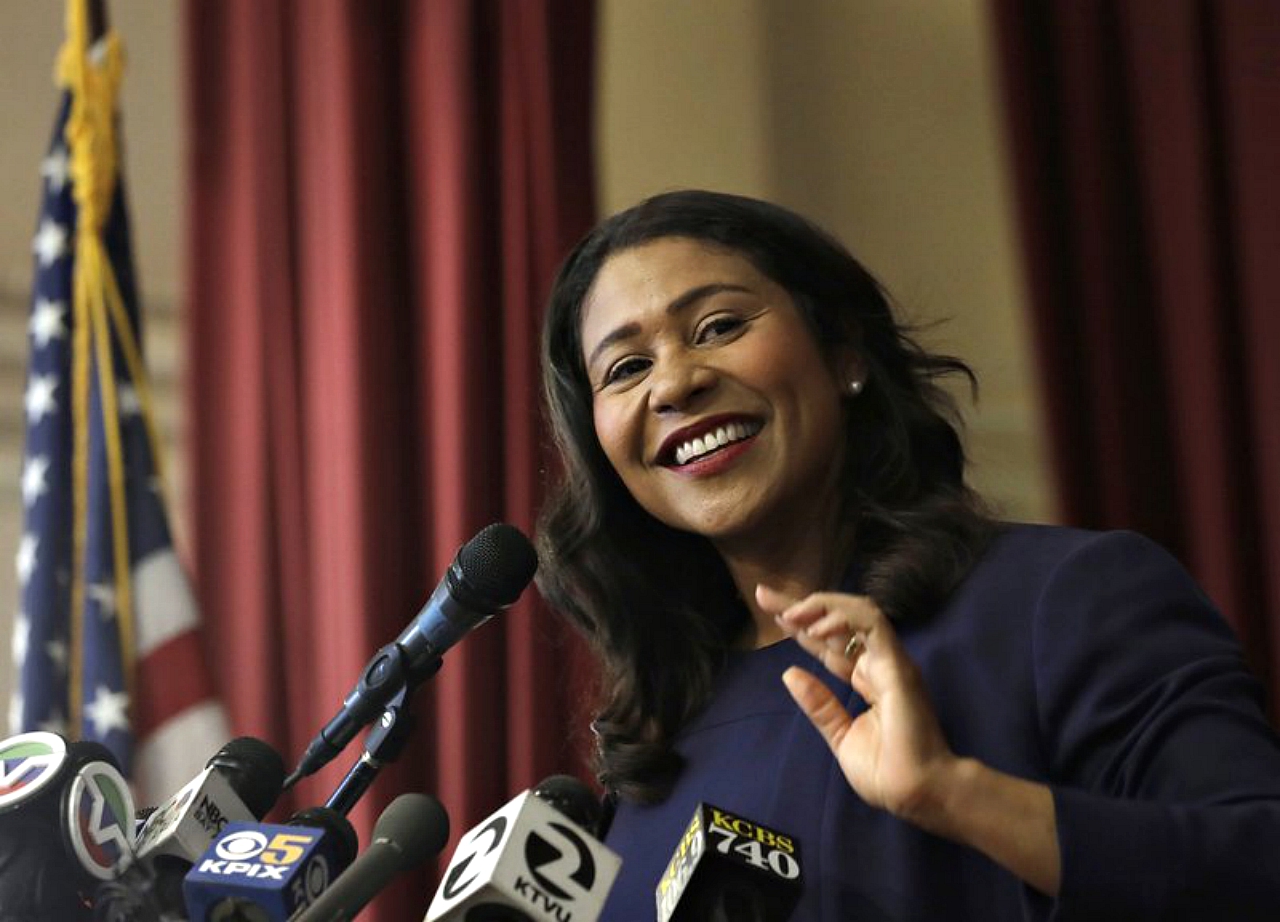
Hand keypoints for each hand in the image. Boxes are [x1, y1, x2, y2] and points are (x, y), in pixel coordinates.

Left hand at [757, 584, 958, 826]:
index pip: (829, 643)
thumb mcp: (841, 736)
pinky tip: (816, 628)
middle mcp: (877, 663)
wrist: (915, 793)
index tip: (770, 612)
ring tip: (789, 613)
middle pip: (837, 622)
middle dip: (801, 605)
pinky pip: (872, 625)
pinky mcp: (896, 663)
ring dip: (821, 606)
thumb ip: (819, 705)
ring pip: (858, 612)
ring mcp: (889, 660)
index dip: (801, 625)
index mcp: (865, 679)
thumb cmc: (886, 772)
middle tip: (764, 595)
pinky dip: (843, 618)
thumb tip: (789, 673)